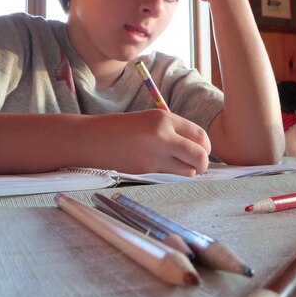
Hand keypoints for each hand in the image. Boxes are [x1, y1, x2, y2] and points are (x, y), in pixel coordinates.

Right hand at [92, 109, 210, 175]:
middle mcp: (162, 135)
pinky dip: (170, 176)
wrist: (90, 139)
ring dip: (187, 172)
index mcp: (164, 118)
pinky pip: (170, 177)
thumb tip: (198, 149)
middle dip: (203, 164)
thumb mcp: (149, 121)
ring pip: (189, 171)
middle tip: (197, 166)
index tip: (201, 152)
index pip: (200, 136)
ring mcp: (154, 155)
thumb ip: (172, 131)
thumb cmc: (120, 130)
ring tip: (174, 166)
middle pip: (200, 155)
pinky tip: (157, 168)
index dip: (205, 147)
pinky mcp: (145, 171)